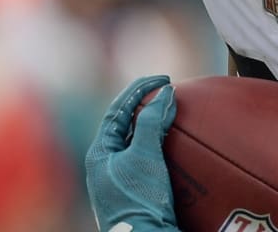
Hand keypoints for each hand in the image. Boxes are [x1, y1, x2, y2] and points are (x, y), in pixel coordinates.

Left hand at [85, 75, 179, 231]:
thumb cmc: (139, 199)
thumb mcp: (144, 155)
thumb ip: (152, 121)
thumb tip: (164, 92)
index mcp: (99, 153)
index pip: (116, 110)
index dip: (139, 90)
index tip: (164, 79)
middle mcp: (106, 164)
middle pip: (126, 124)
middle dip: (148, 104)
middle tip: (169, 92)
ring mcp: (121, 178)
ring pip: (138, 141)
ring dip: (156, 124)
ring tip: (175, 112)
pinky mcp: (137, 190)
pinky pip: (150, 158)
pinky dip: (164, 144)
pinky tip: (178, 142)